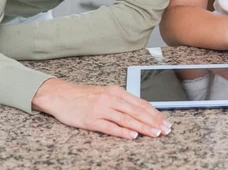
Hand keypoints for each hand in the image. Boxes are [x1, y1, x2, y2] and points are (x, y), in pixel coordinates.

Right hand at [32, 78, 171, 138]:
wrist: (61, 95)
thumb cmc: (84, 96)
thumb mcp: (106, 93)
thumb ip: (122, 101)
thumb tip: (140, 111)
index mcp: (116, 91)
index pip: (140, 103)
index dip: (154, 113)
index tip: (165, 121)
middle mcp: (111, 99)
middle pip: (136, 111)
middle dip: (153, 121)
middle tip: (165, 130)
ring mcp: (101, 109)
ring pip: (127, 118)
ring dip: (143, 127)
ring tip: (155, 133)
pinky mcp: (91, 120)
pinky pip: (110, 127)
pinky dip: (123, 131)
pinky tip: (132, 135)